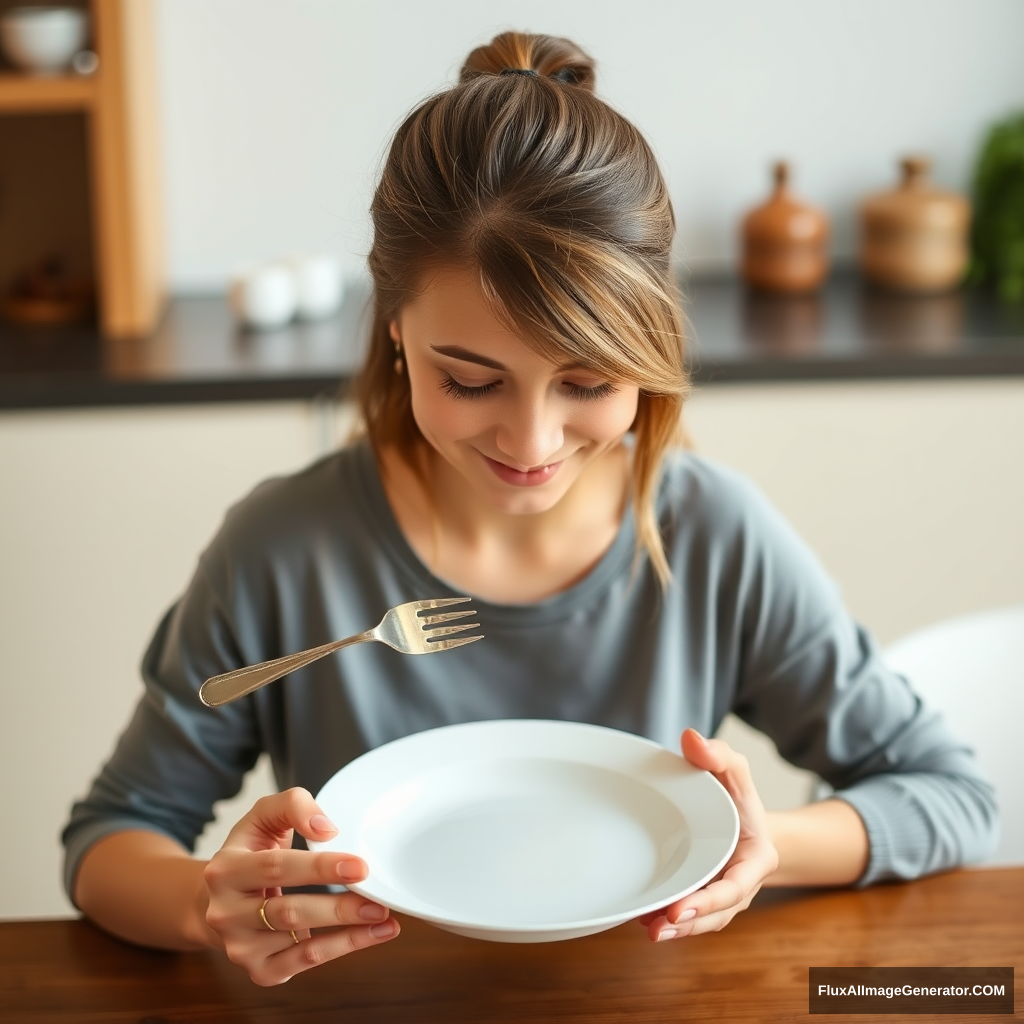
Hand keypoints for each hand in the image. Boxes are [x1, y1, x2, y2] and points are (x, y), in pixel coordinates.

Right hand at [203, 787, 398, 984]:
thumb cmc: (251, 851)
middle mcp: (226, 913)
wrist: (220, 899)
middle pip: (289, 912)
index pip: (276, 868)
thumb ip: (294, 806)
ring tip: (382, 918)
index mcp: (225, 869)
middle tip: (376, 901)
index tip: (359, 866)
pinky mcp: (259, 971)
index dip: (319, 868)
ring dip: (348, 932)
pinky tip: (370, 935)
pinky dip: (341, 949)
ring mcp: (240, 947)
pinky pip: (305, 962)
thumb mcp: (264, 816)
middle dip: (338, 907)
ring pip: (301, 944)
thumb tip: (326, 829)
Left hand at [639, 728, 778, 941]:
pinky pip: (690, 917)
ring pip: (703, 921)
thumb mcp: (733, 768)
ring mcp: (723, 896)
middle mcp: (741, 884)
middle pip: (718, 912)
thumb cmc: (737, 795)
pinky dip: (670, 922)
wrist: (742, 817)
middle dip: (690, 922)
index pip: (736, 886)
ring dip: (676, 929)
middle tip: (659, 924)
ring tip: (648, 929)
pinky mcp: (704, 899)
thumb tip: (690, 738)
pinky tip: (643, 921)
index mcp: (756, 857)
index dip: (710, 901)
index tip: (681, 909)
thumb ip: (717, 754)